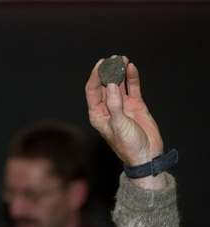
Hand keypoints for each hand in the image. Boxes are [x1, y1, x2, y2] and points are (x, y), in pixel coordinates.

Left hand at [85, 56, 165, 186]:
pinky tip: (131, 68)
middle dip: (108, 71)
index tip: (100, 64)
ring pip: (118, 84)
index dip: (95, 76)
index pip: (93, 90)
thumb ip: (114, 104)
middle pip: (105, 85)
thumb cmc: (128, 144)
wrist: (146, 155)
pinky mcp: (135, 105)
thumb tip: (110, 84)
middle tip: (113, 59)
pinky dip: (132, 78)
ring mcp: (122, 106)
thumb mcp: (118, 124)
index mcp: (97, 114)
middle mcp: (108, 108)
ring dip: (119, 72)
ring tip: (123, 59)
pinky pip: (132, 88)